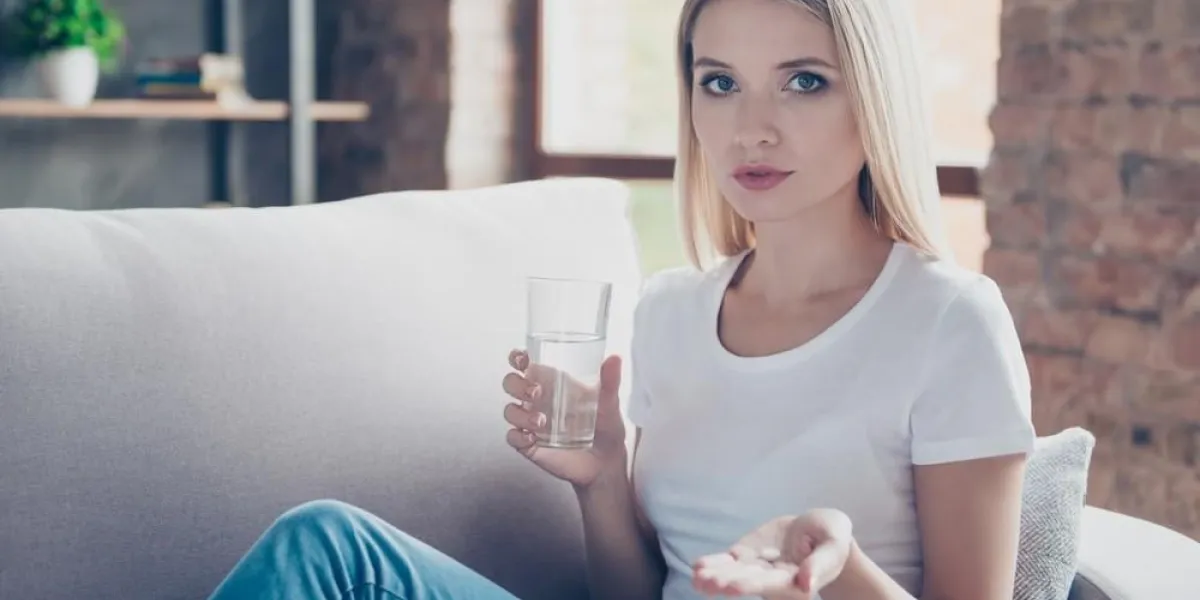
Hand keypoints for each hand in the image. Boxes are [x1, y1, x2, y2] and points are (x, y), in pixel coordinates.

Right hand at [501, 348, 627, 488]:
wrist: (606, 463)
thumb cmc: (606, 428)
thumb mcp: (610, 402)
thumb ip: (610, 381)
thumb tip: (615, 359)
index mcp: (552, 384)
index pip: (526, 364)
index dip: (517, 358)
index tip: (523, 358)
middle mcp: (538, 401)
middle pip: (511, 384)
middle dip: (517, 384)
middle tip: (536, 391)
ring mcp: (532, 423)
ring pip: (510, 411)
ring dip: (520, 413)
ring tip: (541, 421)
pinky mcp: (530, 444)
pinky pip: (513, 438)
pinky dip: (518, 436)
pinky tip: (532, 438)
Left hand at [692, 509, 853, 598]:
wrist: (818, 531)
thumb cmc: (831, 537)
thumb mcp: (834, 542)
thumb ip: (821, 563)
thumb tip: (807, 583)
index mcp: (798, 581)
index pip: (774, 584)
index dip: (753, 584)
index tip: (733, 586)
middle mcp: (775, 579)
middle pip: (750, 581)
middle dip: (729, 581)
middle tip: (709, 583)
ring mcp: (758, 568)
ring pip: (735, 572)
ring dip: (716, 576)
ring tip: (697, 578)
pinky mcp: (748, 555)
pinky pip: (729, 561)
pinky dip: (715, 563)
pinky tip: (698, 567)